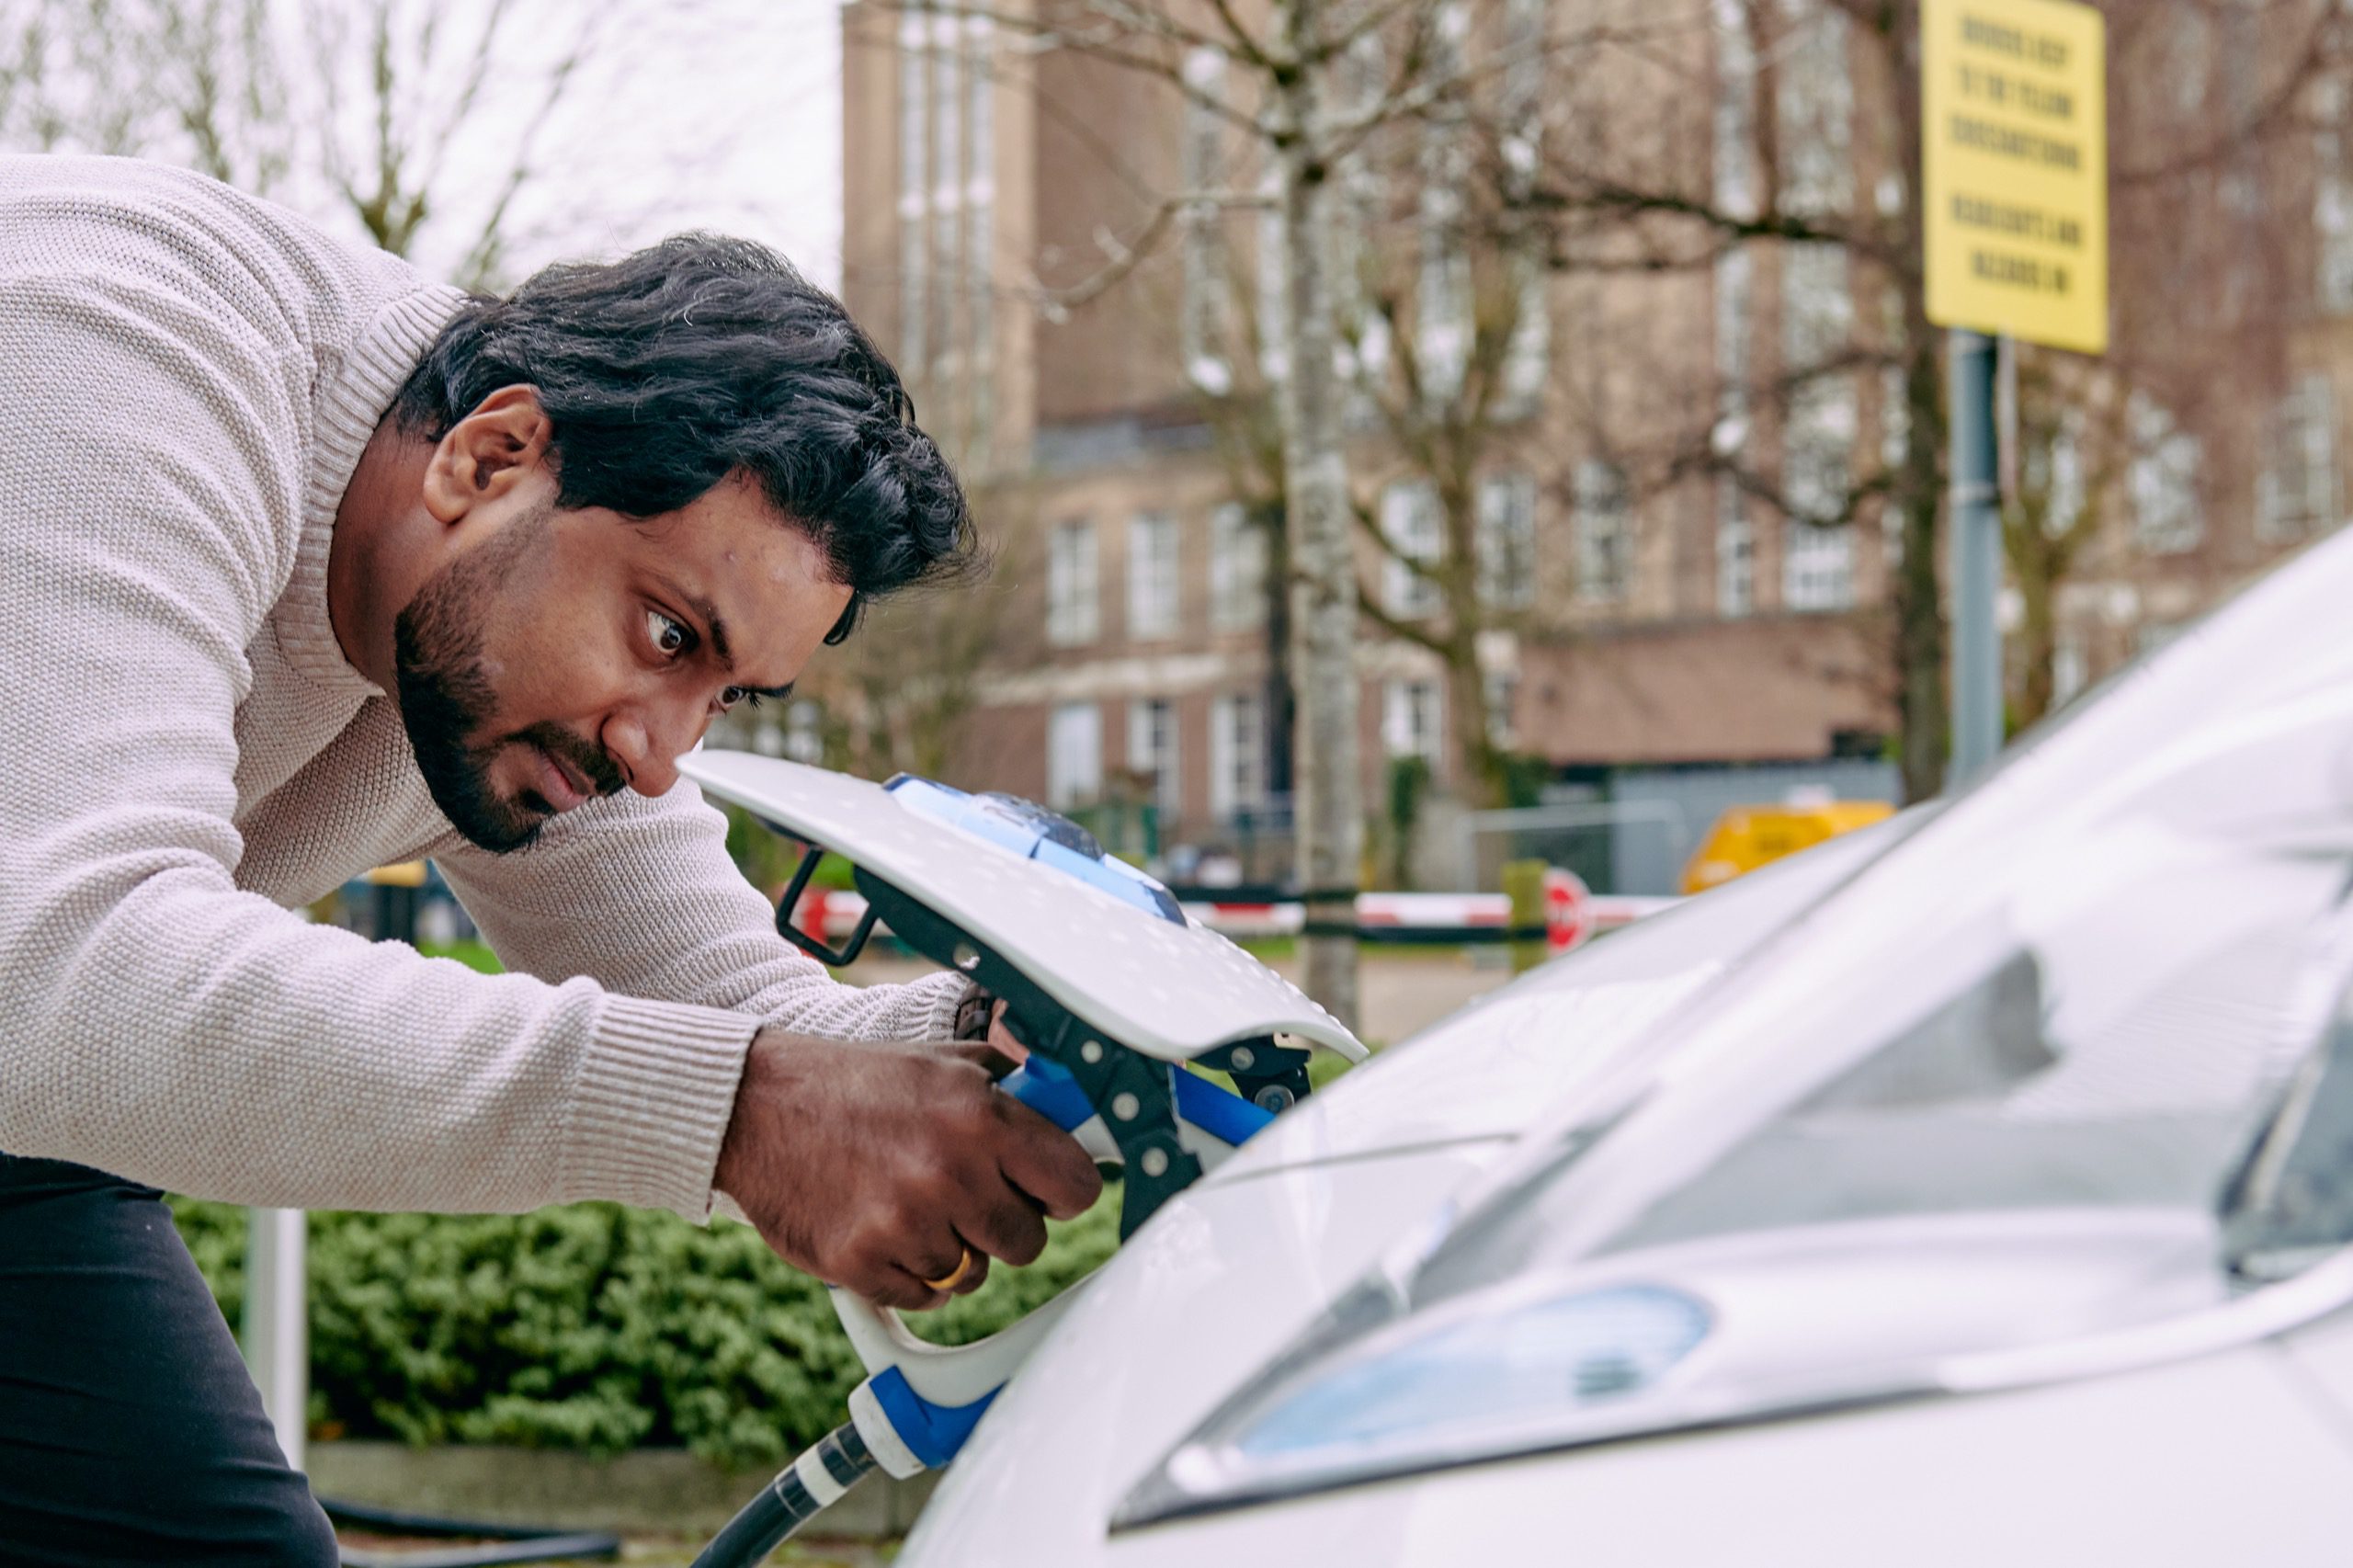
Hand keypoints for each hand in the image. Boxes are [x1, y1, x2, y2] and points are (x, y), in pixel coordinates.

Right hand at [714, 1027, 1102, 1308]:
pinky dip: (911, 1274)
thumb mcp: (943, 1062)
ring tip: (913, 1205)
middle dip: (1005, 1226)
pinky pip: (924, 1297)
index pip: (1075, 1186)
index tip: (1046, 1192)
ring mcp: (904, 1222)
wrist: (758, 1106)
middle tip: (970, 1199)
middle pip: (1028, 1243)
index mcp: (981, 1117)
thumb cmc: (856, 1083)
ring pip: (973, 1274)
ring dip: (953, 1250)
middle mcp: (949, 1172)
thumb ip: (1012, 1086)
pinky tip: (886, 1230)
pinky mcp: (862, 1262)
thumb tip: (1071, 1105)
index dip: (1062, 1192)